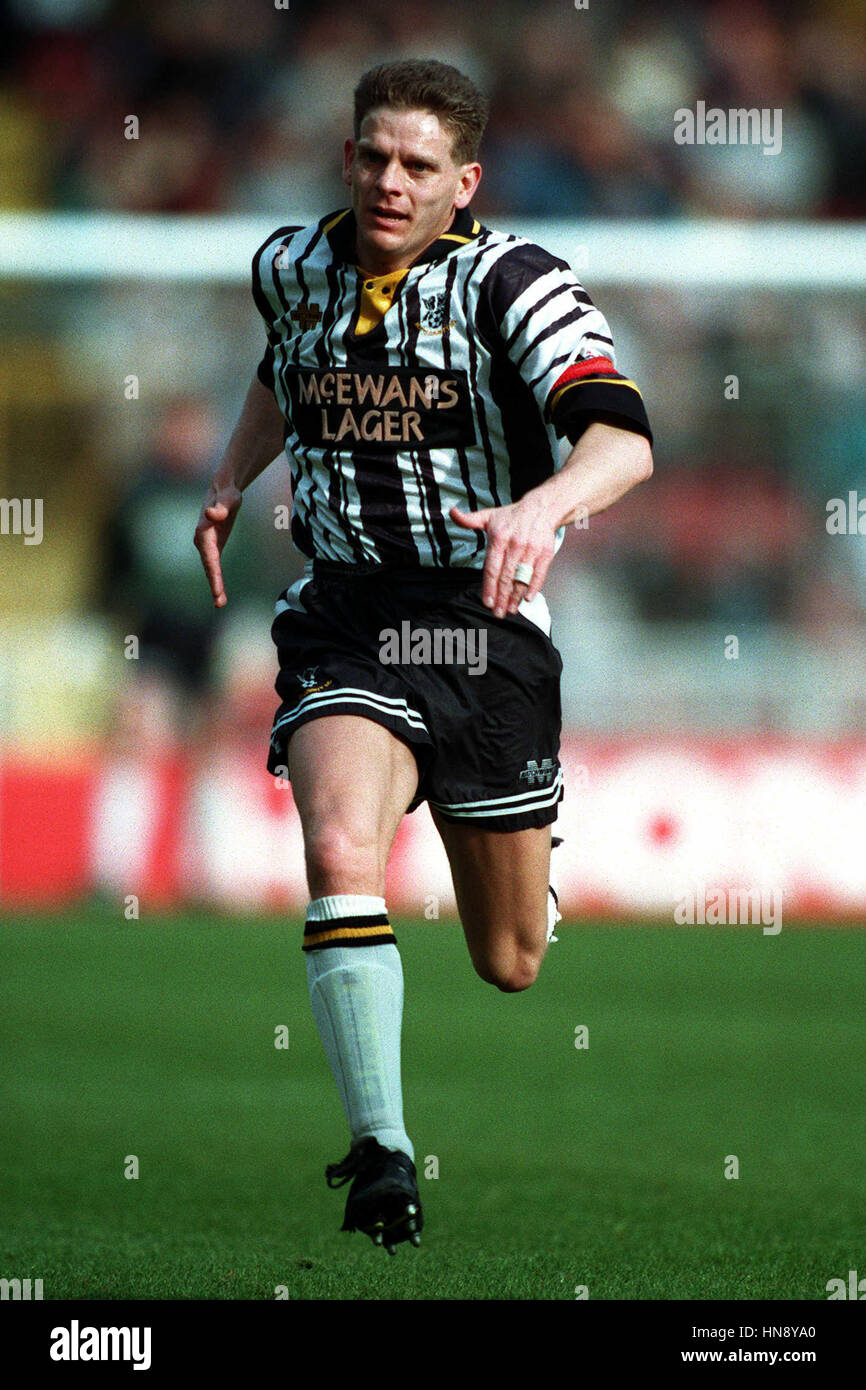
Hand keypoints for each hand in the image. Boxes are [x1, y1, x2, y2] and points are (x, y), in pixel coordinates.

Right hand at [194, 482, 242, 607]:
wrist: (222, 489)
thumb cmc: (227, 493)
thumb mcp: (229, 497)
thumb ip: (222, 506)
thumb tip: (212, 513)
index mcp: (204, 531)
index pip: (210, 557)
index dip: (213, 574)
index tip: (217, 589)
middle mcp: (202, 540)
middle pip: (208, 566)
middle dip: (214, 584)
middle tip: (220, 603)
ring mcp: (206, 545)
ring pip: (210, 569)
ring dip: (214, 586)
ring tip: (220, 603)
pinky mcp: (213, 547)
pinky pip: (214, 566)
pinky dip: (217, 579)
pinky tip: (220, 594)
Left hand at [450, 493, 556, 617]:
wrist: (541, 508)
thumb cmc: (512, 516)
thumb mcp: (488, 516)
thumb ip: (469, 520)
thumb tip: (452, 513)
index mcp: (499, 538)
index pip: (492, 568)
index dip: (489, 587)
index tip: (487, 603)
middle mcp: (515, 545)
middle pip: (506, 577)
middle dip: (501, 598)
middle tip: (498, 613)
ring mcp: (531, 550)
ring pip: (522, 578)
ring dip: (516, 597)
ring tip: (510, 610)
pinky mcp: (545, 553)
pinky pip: (539, 574)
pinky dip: (534, 587)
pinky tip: (527, 599)